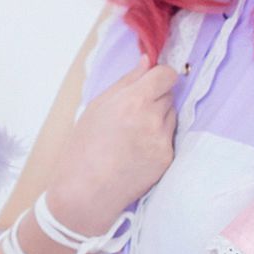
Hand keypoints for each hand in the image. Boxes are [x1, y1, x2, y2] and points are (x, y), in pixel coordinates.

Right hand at [47, 59, 179, 234]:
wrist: (86, 191)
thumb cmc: (83, 148)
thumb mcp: (97, 107)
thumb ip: (126, 81)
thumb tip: (148, 61)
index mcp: (133, 100)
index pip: (166, 75)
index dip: (160, 76)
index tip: (152, 82)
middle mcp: (152, 118)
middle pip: (168, 95)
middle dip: (155, 99)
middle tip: (132, 114)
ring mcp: (162, 139)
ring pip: (170, 116)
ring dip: (158, 118)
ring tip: (133, 135)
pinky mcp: (167, 158)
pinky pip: (169, 138)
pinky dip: (157, 139)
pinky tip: (137, 150)